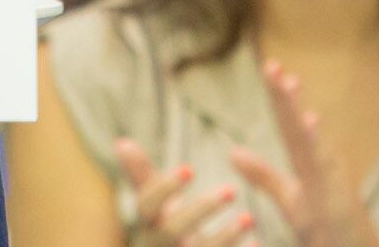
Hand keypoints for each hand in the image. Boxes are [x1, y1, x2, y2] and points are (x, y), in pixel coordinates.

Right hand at [110, 139, 254, 246]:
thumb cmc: (163, 232)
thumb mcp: (152, 207)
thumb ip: (140, 176)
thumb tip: (122, 142)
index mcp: (146, 226)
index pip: (146, 205)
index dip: (165, 188)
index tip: (189, 169)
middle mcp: (158, 246)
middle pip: (172, 231)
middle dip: (201, 210)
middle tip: (231, 190)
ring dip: (226, 237)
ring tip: (250, 218)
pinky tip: (256, 243)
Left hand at [225, 61, 378, 246]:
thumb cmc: (326, 229)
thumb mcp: (289, 200)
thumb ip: (263, 175)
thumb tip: (232, 151)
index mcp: (308, 162)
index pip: (288, 125)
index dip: (278, 98)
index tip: (270, 66)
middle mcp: (321, 165)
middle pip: (297, 126)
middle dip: (284, 96)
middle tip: (272, 65)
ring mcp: (330, 180)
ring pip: (310, 142)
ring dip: (298, 112)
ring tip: (288, 83)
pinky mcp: (337, 198)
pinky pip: (325, 169)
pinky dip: (317, 145)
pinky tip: (310, 123)